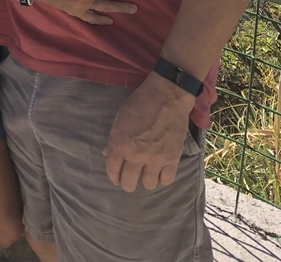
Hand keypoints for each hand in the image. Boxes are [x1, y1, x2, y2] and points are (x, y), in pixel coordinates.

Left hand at [103, 74, 195, 191]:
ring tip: (146, 172)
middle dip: (128, 183)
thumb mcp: (120, 117)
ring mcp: (155, 159)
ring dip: (146, 179)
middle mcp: (136, 156)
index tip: (117, 178)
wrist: (166, 96)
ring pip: (148, 184)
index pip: (113, 171)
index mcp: (120, 144)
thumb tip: (107, 154)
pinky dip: (162, 178)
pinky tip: (160, 171)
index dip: (114, 177)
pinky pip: (166, 180)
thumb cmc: (140, 102)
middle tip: (130, 179)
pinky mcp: (172, 159)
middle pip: (129, 183)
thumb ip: (113, 138)